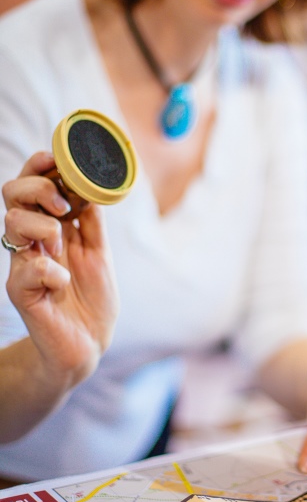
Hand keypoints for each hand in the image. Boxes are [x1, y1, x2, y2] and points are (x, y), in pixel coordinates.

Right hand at [2, 151, 118, 386]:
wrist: (89, 343)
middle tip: (63, 208)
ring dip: (44, 227)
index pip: (32, 187)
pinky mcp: (23, 292)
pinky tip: (63, 283)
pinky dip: (51, 272)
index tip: (53, 158)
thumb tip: (93, 186)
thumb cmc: (91, 298)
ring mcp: (24, 265)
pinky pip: (27, 270)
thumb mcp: (98, 252)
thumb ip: (92, 221)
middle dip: (37, 189)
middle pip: (12, 194)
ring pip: (12, 224)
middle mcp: (31, 242)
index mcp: (49, 227)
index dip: (37, 167)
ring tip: (62, 247)